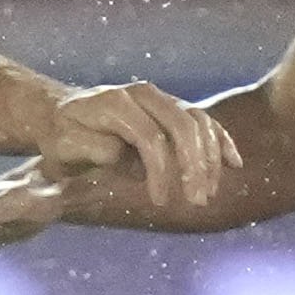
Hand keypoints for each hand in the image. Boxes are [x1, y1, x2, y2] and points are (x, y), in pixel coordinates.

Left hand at [34, 79, 236, 214]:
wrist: (62, 114)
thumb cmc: (62, 138)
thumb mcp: (64, 147)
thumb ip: (93, 150)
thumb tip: (124, 157)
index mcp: (114, 102)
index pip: (150, 136)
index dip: (159, 171)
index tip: (159, 202)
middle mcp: (141, 93)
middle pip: (182, 125)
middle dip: (193, 165)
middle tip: (196, 200)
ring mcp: (160, 97)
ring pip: (198, 122)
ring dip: (209, 159)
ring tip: (208, 193)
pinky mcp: (172, 106)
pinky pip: (204, 120)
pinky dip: (220, 140)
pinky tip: (233, 163)